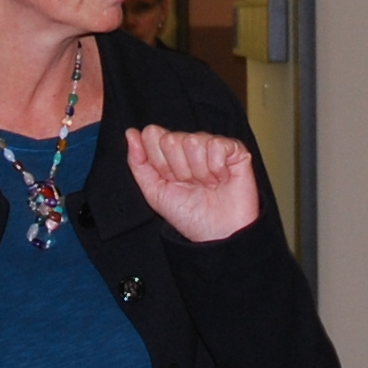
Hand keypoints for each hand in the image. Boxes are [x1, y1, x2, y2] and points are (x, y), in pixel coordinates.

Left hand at [127, 124, 260, 243]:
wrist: (216, 234)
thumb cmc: (188, 214)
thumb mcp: (154, 192)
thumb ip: (138, 163)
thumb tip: (131, 133)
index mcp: (170, 151)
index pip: (152, 135)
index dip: (158, 162)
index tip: (169, 179)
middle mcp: (190, 144)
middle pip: (171, 139)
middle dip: (177, 169)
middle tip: (190, 184)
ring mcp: (213, 145)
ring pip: (193, 141)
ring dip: (198, 171)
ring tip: (206, 184)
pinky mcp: (235, 150)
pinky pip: (217, 145)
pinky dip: (217, 169)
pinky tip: (221, 179)